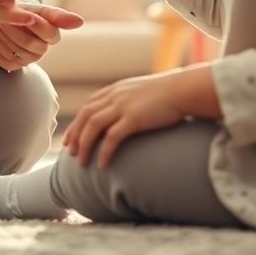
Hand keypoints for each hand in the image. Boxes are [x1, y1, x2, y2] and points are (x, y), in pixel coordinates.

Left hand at [0, 2, 84, 71]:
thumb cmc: (22, 13)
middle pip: (27, 43)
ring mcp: (27, 60)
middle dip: (11, 30)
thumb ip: (57, 15)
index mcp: (51, 36)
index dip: (36, 24)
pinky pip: (1, 60)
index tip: (24, 14)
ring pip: (13, 51)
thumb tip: (80, 22)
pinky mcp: (12, 66)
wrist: (3, 20)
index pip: (48, 33)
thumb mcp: (38, 10)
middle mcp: (42, 50)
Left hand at [63, 67, 218, 168]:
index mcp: (116, 89)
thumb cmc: (170, 93)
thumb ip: (131, 100)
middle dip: (75, 135)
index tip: (71, 137)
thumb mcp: (143, 92)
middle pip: (85, 116)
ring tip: (81, 163)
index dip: (77, 122)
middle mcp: (115, 96)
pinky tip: (102, 165)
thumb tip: (127, 115)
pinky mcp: (134, 118)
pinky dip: (104, 151)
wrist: (185, 89)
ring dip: (84, 145)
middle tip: (70, 152)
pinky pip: (112, 137)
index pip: (88, 106)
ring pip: (93, 126)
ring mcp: (123, 106)